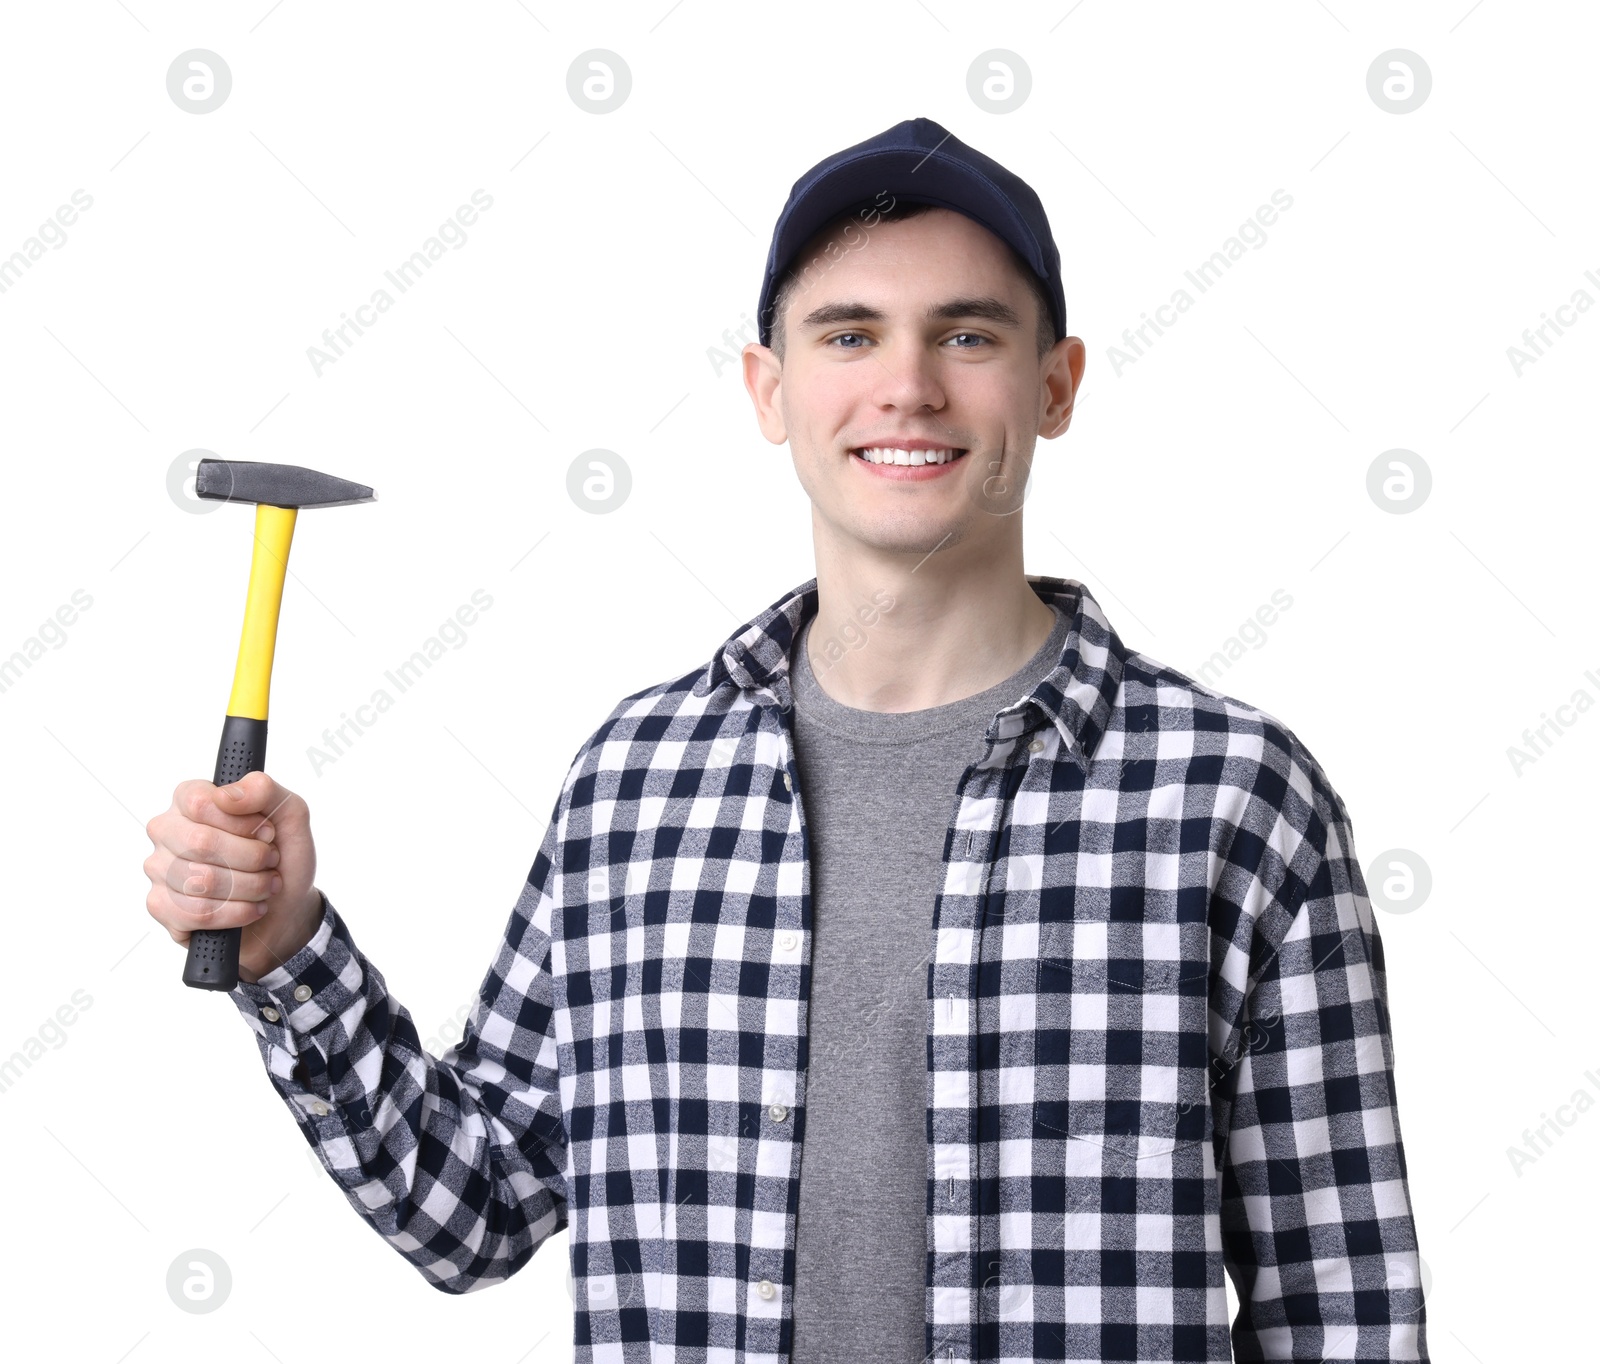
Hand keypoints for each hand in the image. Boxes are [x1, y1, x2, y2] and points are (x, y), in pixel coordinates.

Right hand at [144, 771, 321, 982]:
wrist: (287, 903)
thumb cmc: (282, 854)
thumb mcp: (289, 813)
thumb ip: (263, 790)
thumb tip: (226, 795)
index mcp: (189, 799)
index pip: (200, 803)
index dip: (244, 822)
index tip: (268, 832)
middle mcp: (166, 831)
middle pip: (201, 842)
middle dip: (252, 857)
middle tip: (271, 860)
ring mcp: (159, 870)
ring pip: (202, 881)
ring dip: (251, 887)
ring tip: (266, 885)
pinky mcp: (162, 907)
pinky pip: (198, 913)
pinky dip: (238, 912)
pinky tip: (252, 907)